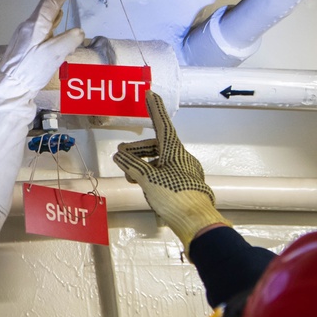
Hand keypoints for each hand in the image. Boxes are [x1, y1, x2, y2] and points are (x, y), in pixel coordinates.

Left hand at [0, 0, 83, 102]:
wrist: (10, 88)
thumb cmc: (31, 70)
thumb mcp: (54, 55)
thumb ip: (69, 40)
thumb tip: (78, 31)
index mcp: (35, 25)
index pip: (51, 2)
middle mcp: (28, 26)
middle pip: (45, 6)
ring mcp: (24, 36)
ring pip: (43, 16)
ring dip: (54, 5)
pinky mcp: (24, 45)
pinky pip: (40, 26)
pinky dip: (51, 19)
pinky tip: (55, 23)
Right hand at [113, 91, 229, 248]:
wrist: (196, 223)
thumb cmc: (175, 197)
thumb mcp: (148, 179)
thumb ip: (132, 165)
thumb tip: (120, 155)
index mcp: (175, 151)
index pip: (162, 124)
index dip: (154, 108)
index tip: (150, 93)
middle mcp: (181, 157)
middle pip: (155, 145)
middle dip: (137, 149)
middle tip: (121, 156)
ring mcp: (184, 171)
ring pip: (158, 161)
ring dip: (142, 165)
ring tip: (131, 177)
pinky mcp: (184, 185)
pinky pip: (164, 173)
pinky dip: (151, 175)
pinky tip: (144, 187)